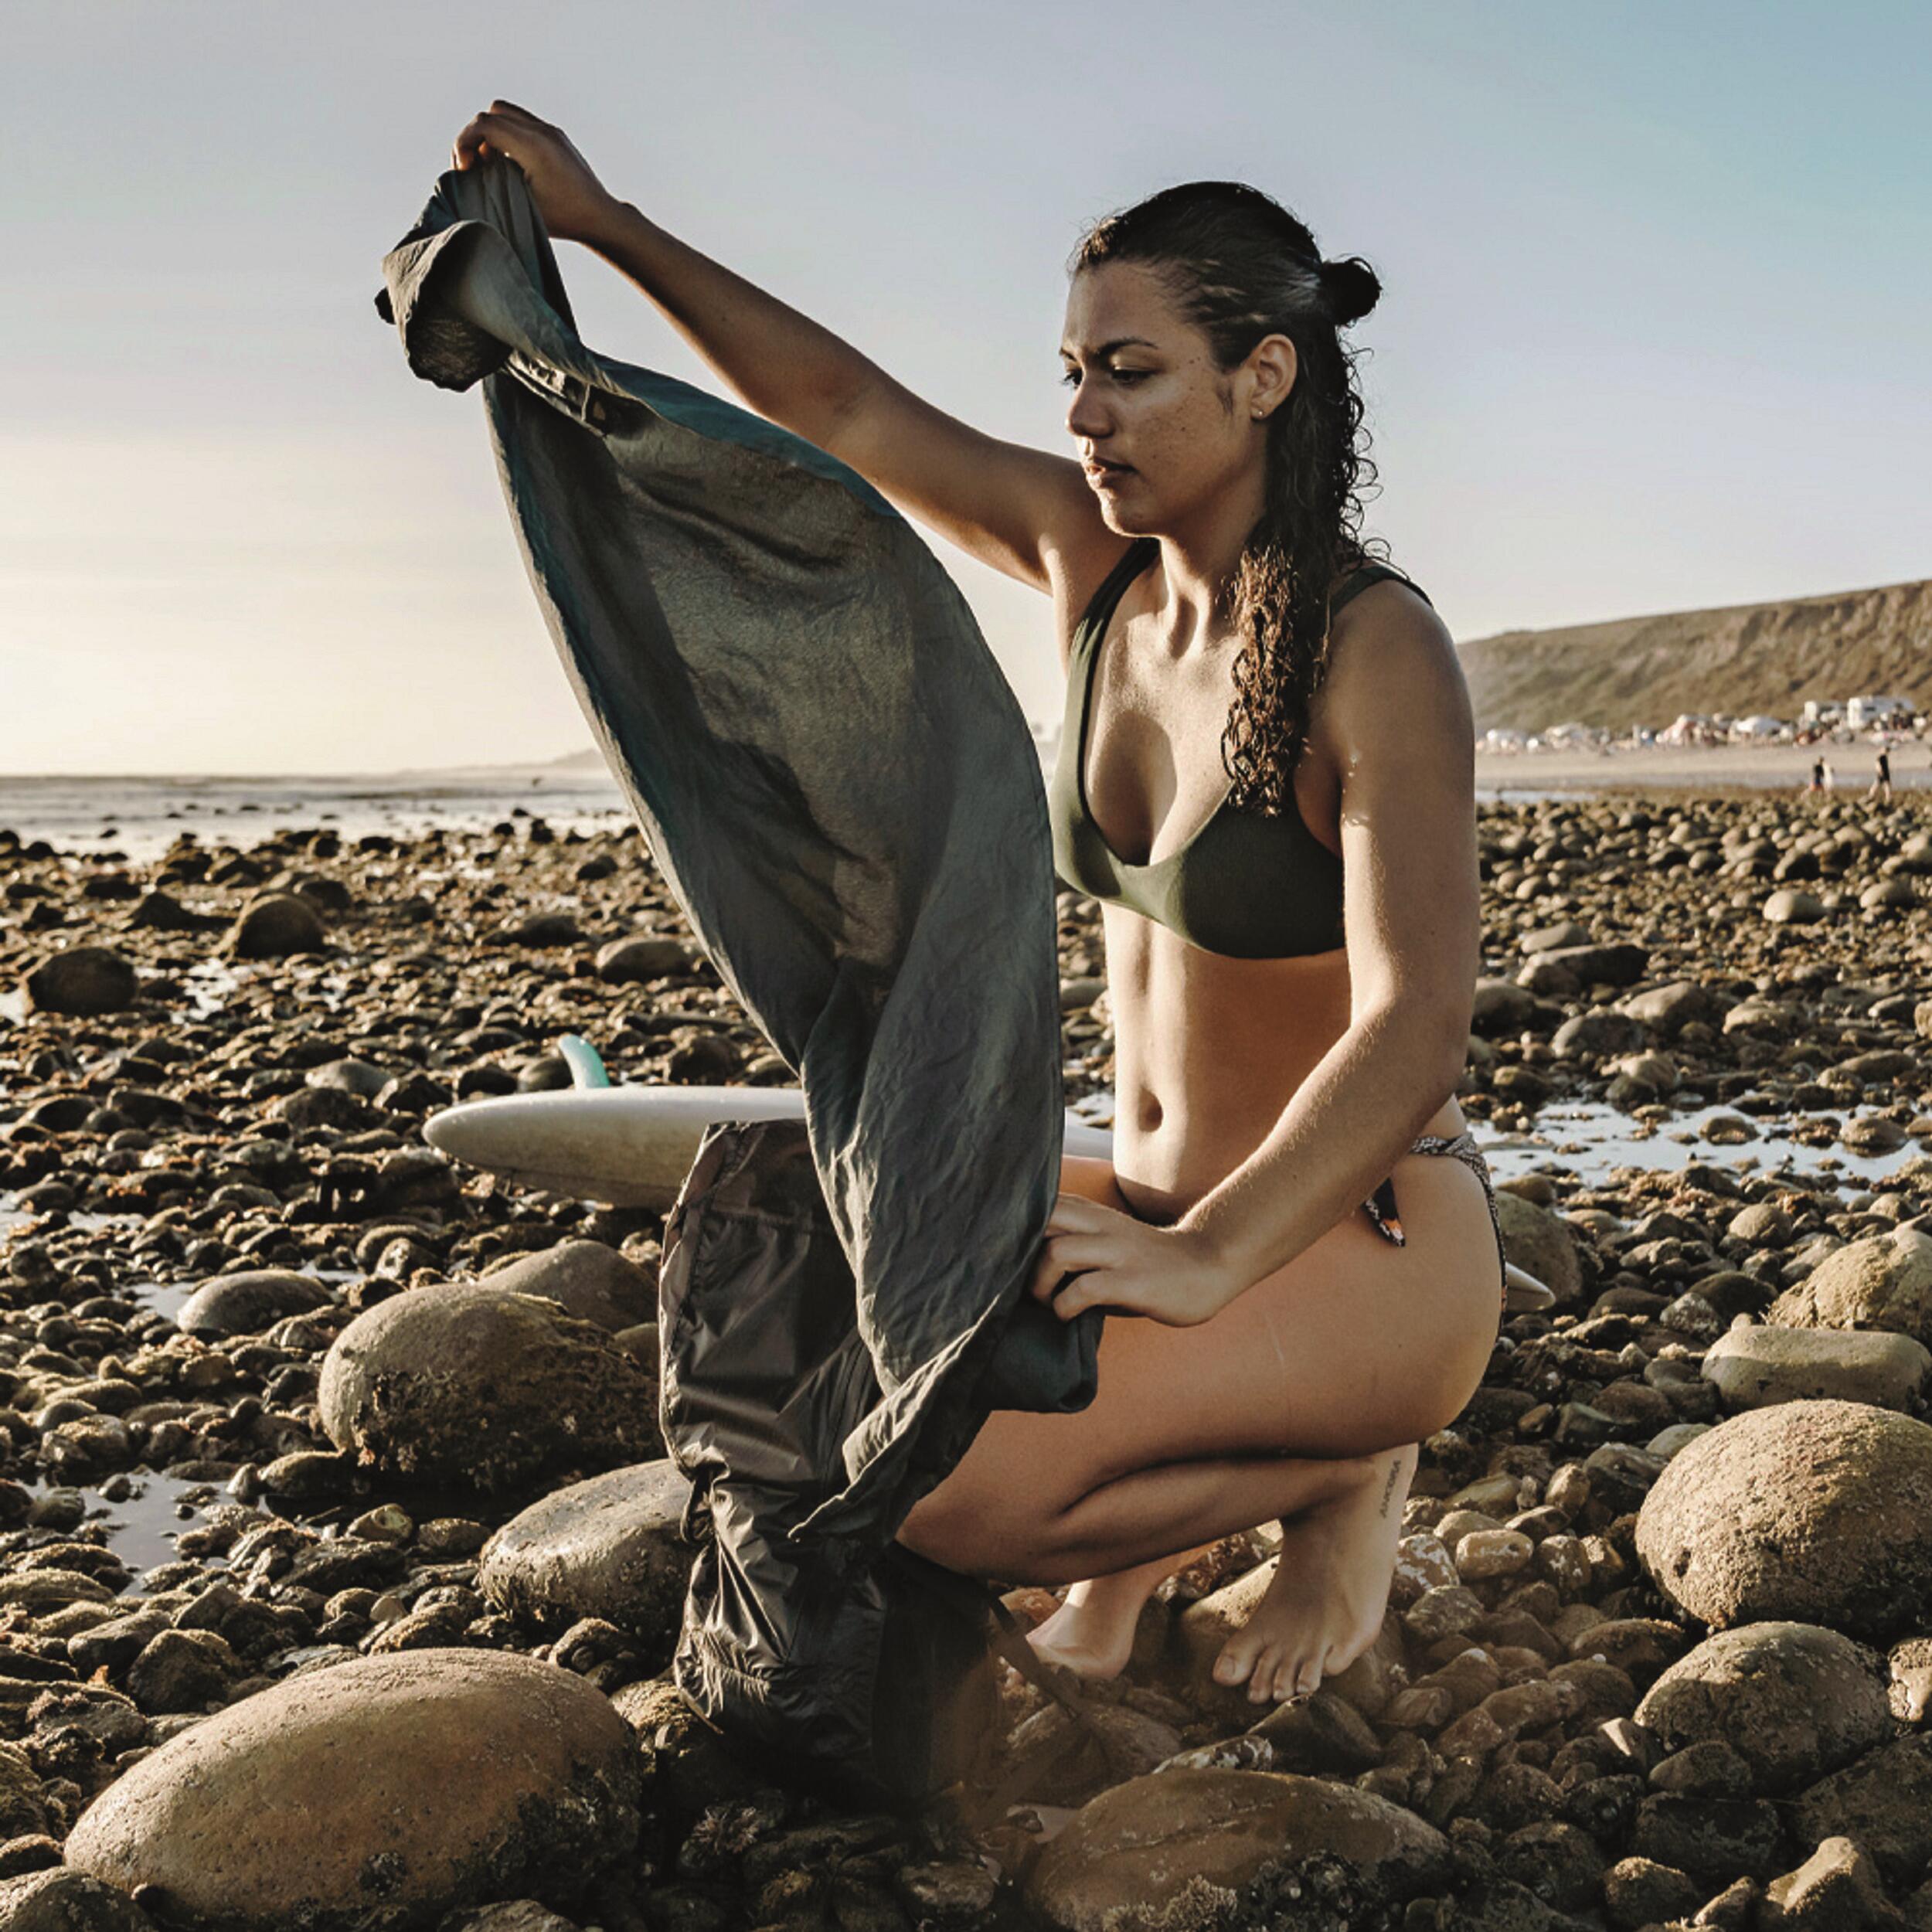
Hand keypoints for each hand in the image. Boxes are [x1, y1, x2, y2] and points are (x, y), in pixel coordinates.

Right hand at [451, 100, 621, 246]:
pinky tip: (508, 162)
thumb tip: (468, 174)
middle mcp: (543, 131)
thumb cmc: (565, 219)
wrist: (601, 217)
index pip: (484, 124)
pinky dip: (507, 135)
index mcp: (534, 147)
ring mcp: (551, 131)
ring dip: (491, 133)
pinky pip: (521, 122)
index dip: (464, 143)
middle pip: (493, 112)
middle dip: (475, 135)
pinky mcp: (556, 135)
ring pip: (506, 112)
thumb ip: (494, 183)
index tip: (465, 169)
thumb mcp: (523, 205)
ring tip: (491, 164)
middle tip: (474, 165)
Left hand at [1026, 1193, 1244, 1326]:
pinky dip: (1066, 1306)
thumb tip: (1020, 1273)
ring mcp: (1118, 1252)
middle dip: (1020, 1254)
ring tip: (1048, 1303)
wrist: (1208, 1266)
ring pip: (1056, 1253)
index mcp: (1090, 1214)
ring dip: (1041, 1285)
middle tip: (1023, 1282)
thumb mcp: (1106, 1245)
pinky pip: (1084, 1289)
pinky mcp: (1133, 1281)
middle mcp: (1101, 1225)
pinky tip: (1071, 1316)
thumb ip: (1070, 1249)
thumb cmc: (1145, 1264)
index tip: (1006, 1256)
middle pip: (1041, 1218)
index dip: (1013, 1228)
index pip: (1038, 1204)